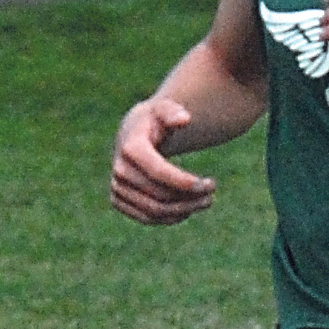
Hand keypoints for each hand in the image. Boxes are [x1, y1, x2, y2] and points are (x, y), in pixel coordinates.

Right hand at [109, 96, 216, 224]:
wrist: (132, 134)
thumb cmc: (154, 121)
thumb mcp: (164, 109)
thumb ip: (173, 112)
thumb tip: (184, 119)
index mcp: (130, 147)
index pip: (159, 172)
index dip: (184, 182)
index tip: (210, 184)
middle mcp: (120, 170)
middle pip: (159, 195)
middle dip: (190, 197)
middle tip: (212, 191)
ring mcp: (117, 188)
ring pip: (155, 211)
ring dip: (185, 210)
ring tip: (206, 201)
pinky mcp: (118, 201)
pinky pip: (147, 218)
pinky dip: (171, 217)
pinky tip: (189, 208)